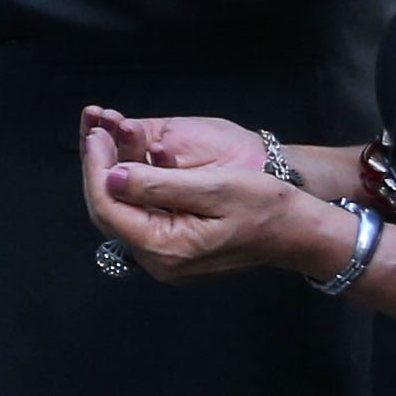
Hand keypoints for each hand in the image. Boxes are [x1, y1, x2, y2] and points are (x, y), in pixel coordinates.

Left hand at [78, 107, 332, 283]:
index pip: (109, 209)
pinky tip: (127, 161)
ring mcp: (164, 257)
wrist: (300, 232)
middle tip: (95, 134)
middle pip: (109, 212)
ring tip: (106, 141)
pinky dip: (130, 187)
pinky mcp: (172, 248)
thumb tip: (111, 176)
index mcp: (166, 250)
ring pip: (121, 212)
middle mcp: (158, 261)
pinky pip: (139, 215)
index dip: (96, 169)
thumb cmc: (267, 207)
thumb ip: (158, 184)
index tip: (95, 136)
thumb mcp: (214, 187)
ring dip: (110, 176)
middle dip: (98, 171)